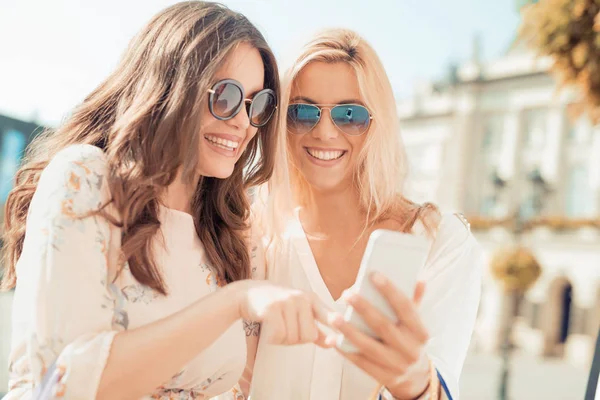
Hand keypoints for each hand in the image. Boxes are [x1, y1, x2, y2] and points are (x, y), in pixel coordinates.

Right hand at [236, 280, 330, 345]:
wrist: (248, 293)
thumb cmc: (277, 305)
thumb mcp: (298, 311)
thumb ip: (315, 327)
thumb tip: (332, 344)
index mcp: (311, 299)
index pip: (327, 314)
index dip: (334, 322)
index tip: (339, 329)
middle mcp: (301, 298)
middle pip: (308, 336)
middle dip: (296, 340)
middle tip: (285, 329)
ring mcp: (286, 301)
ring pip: (292, 338)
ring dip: (282, 340)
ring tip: (276, 327)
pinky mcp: (272, 308)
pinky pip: (278, 335)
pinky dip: (273, 339)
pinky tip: (268, 330)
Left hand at [325, 273, 430, 398]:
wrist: (414, 376)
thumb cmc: (409, 339)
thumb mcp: (414, 322)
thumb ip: (413, 301)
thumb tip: (418, 278)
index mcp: (420, 332)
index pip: (405, 307)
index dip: (390, 290)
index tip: (373, 274)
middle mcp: (411, 349)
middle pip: (383, 326)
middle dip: (364, 308)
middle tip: (346, 294)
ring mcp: (397, 365)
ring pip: (369, 346)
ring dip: (348, 331)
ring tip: (332, 316)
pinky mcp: (383, 377)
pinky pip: (360, 362)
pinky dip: (346, 350)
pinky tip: (332, 339)